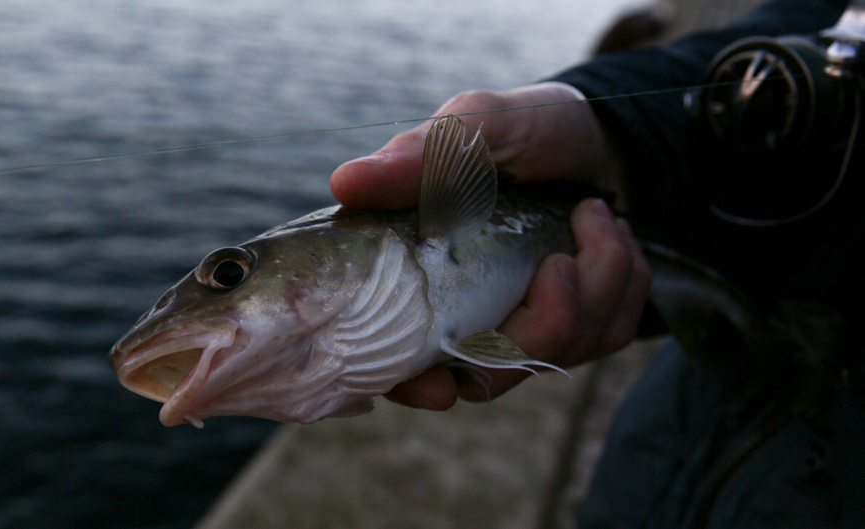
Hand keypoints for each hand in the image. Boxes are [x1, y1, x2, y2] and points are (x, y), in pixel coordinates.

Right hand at [330, 83, 650, 409]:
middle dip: (544, 323)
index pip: (396, 359)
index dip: (411, 385)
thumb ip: (422, 155)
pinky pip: (606, 336)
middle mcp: (468, 315)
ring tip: (593, 215)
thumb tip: (346, 182)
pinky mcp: (579, 330)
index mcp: (423, 275)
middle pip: (491, 376)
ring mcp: (525, 329)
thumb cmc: (527, 130)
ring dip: (595, 285)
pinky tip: (610, 236)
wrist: (596, 137)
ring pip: (556, 355)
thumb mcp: (479, 125)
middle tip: (562, 257)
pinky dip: (623, 283)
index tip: (437, 388)